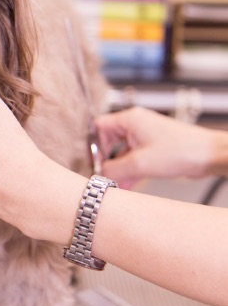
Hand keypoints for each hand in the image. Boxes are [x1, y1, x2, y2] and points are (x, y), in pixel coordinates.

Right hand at [96, 106, 216, 186]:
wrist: (210, 156)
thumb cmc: (181, 151)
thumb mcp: (140, 163)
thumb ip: (114, 169)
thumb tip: (98, 174)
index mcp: (129, 119)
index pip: (99, 127)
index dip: (94, 145)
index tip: (96, 162)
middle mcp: (135, 124)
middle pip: (108, 140)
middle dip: (105, 159)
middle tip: (104, 174)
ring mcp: (144, 136)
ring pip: (121, 151)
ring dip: (118, 168)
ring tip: (116, 185)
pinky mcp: (152, 147)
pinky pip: (133, 157)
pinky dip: (129, 170)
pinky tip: (127, 185)